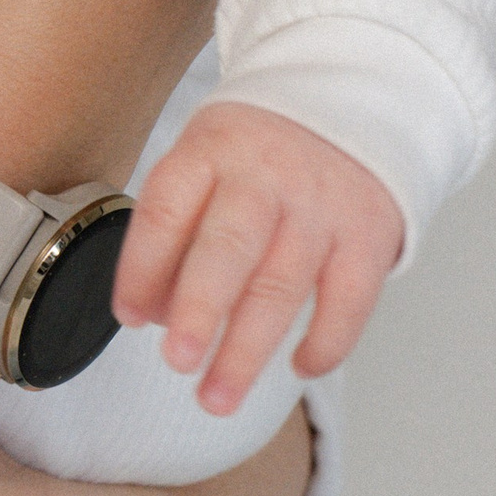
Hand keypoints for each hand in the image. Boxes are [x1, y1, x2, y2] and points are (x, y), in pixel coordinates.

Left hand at [112, 101, 402, 414]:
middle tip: (177, 362)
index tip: (127, 317)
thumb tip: (148, 314)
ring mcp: (320, 206)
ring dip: (247, 350)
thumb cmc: (257, 151)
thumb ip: (175, 231)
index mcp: (211, 150)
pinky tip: (298, 368)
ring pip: (282, 286)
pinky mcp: (367, 234)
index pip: (167, 209)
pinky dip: (325, 343)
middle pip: (228, 248)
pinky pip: (348, 300)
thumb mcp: (205, 161)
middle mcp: (265, 176)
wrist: (348, 97)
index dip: (142, 267)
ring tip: (217, 397)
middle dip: (199, 310)